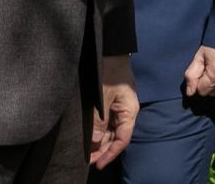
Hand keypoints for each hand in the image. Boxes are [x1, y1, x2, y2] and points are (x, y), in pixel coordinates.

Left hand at [89, 55, 138, 169]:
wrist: (110, 50)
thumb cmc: (110, 70)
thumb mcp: (103, 95)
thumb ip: (98, 118)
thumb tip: (94, 139)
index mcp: (129, 110)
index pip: (122, 139)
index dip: (110, 154)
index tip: (97, 164)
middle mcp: (126, 111)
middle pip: (116, 137)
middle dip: (102, 150)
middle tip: (87, 161)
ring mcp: (119, 107)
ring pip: (110, 131)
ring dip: (99, 142)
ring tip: (86, 153)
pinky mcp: (111, 103)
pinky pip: (106, 122)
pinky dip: (98, 132)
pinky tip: (89, 137)